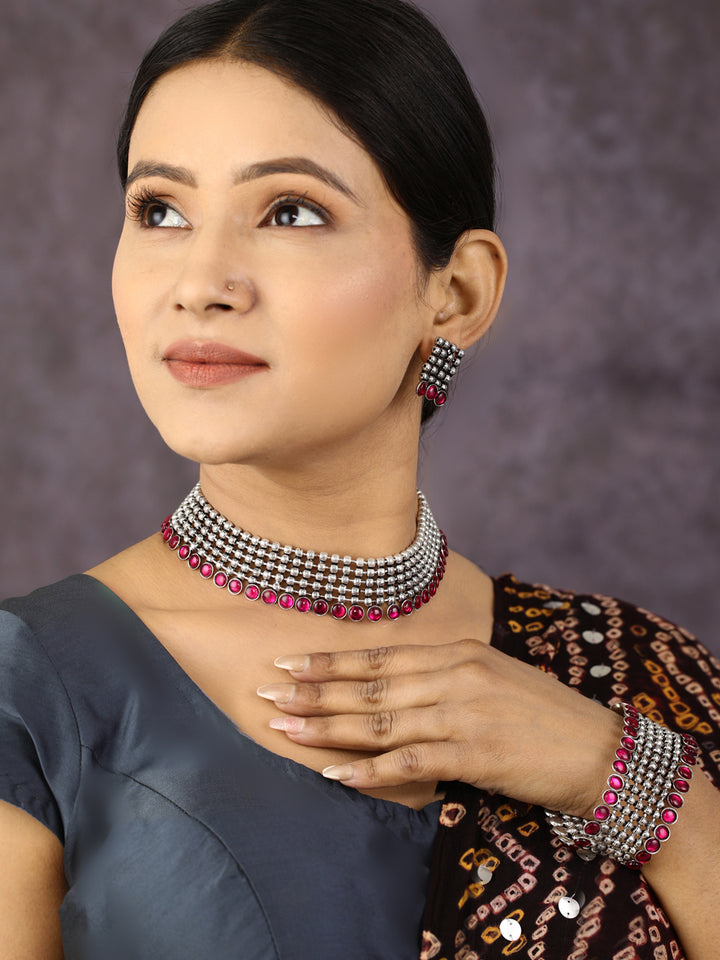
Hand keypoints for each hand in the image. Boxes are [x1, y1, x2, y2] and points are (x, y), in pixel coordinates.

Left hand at [256, 639, 621, 817]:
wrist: (598, 749)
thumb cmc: (542, 713)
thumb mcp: (492, 675)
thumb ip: (443, 675)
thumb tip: (393, 684)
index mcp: (457, 652)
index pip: (379, 656)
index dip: (330, 659)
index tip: (289, 661)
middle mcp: (454, 676)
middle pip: (368, 685)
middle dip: (313, 688)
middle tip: (267, 690)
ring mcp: (463, 713)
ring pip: (380, 719)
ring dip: (326, 725)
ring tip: (284, 726)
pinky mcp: (473, 754)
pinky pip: (410, 761)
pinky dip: (370, 768)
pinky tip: (335, 772)